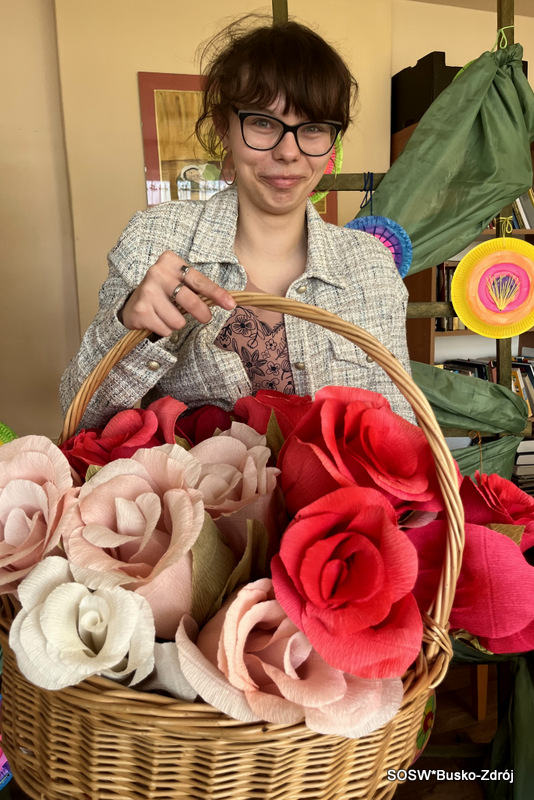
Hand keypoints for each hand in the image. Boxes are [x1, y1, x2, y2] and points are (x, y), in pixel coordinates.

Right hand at [120, 251, 235, 336]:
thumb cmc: (164, 292)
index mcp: (170, 261)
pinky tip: (157, 320)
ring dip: (177, 323)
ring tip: (168, 315)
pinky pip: (166, 329)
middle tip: (205, 318)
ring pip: (178, 320)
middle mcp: (157, 273)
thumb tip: (228, 301)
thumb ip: (199, 288)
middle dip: (202, 313)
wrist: (132, 304)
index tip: (230, 304)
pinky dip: (165, 329)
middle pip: (190, 301)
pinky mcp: (141, 311)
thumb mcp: (180, 282)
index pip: (199, 281)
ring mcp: (147, 292)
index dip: (216, 294)